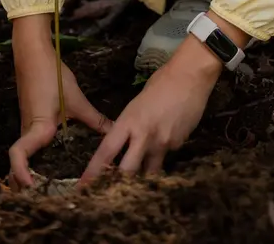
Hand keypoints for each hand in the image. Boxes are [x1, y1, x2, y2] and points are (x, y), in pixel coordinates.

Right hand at [9, 15, 111, 188]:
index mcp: (37, 128)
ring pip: (23, 157)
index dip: (20, 174)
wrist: (33, 54)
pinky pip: (29, 146)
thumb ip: (94, 119)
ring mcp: (26, 127)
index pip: (18, 156)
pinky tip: (48, 165)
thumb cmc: (52, 76)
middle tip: (41, 201)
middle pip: (18, 165)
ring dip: (27, 173)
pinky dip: (32, 160)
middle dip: (23, 185)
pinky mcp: (30, 121)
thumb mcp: (76, 99)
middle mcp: (28, 132)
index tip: (32, 187)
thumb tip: (115, 132)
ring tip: (44, 190)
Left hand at [81, 36, 221, 181]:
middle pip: (127, 171)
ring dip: (143, 176)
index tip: (83, 186)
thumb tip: (126, 139)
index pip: (106, 151)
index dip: (94, 171)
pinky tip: (167, 138)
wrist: (190, 76)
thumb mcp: (137, 103)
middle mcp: (144, 136)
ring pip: (149, 171)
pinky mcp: (178, 144)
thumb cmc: (161, 82)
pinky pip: (166, 155)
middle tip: (109, 196)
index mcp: (129, 121)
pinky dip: (162, 153)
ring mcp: (162, 142)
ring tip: (139, 182)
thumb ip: (130, 124)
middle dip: (117, 185)